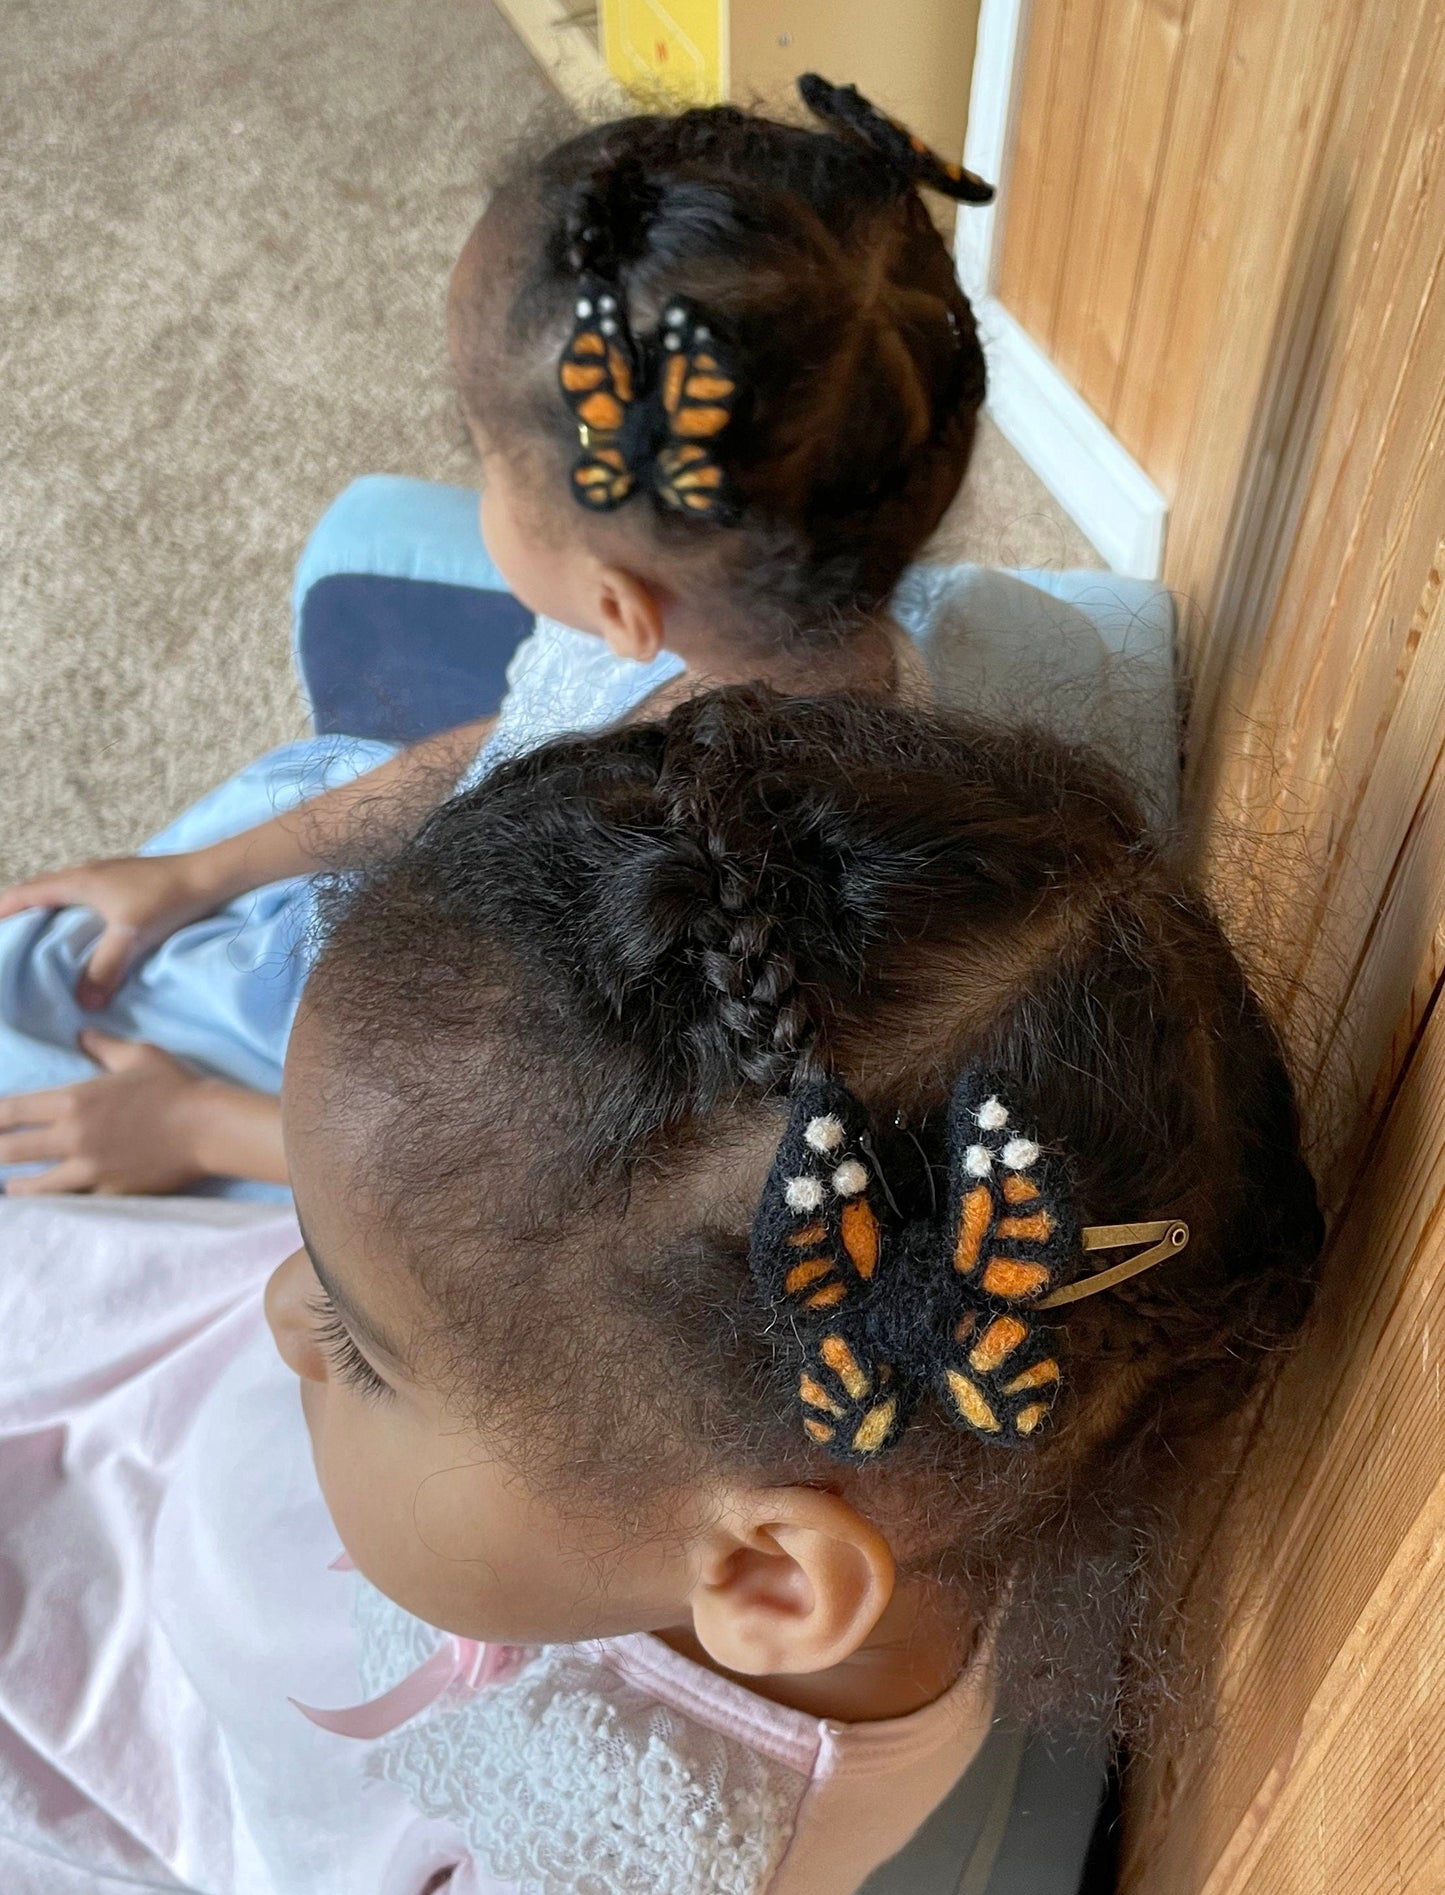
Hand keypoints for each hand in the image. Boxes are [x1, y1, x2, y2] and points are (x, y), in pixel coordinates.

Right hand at [0, 852, 220, 1007]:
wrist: (209, 876)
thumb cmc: (167, 899)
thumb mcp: (132, 936)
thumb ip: (105, 968)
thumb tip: (83, 1003)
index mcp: (78, 881)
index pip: (26, 893)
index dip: (3, 909)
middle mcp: (86, 874)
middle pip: (39, 891)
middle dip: (19, 911)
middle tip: (6, 939)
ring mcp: (106, 876)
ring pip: (62, 894)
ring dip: (45, 912)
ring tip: (34, 939)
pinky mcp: (123, 884)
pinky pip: (83, 898)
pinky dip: (70, 913)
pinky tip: (79, 933)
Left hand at [0, 1032, 207, 1194]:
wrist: (210, 1127)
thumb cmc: (175, 1086)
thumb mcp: (138, 1055)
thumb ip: (102, 1046)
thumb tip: (83, 1035)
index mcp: (73, 1101)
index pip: (9, 1111)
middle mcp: (73, 1137)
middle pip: (9, 1151)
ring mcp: (90, 1170)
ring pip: (35, 1187)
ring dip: (17, 1187)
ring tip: (11, 1188)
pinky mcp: (110, 1192)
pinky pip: (73, 1202)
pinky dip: (60, 1203)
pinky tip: (53, 1203)